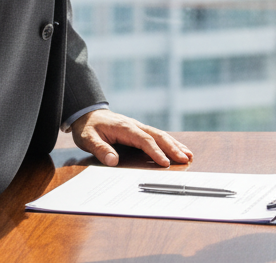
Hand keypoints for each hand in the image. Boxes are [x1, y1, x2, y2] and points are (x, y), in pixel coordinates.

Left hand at [70, 108, 192, 167]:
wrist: (87, 113)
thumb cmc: (88, 128)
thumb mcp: (88, 139)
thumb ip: (101, 150)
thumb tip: (113, 161)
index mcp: (125, 128)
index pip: (144, 140)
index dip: (155, 152)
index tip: (165, 163)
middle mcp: (135, 125)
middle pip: (158, 136)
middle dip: (173, 148)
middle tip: (185, 159)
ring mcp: (138, 127)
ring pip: (160, 135)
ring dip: (174, 144)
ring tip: (188, 154)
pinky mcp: (138, 130)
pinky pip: (156, 135)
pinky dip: (168, 142)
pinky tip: (176, 147)